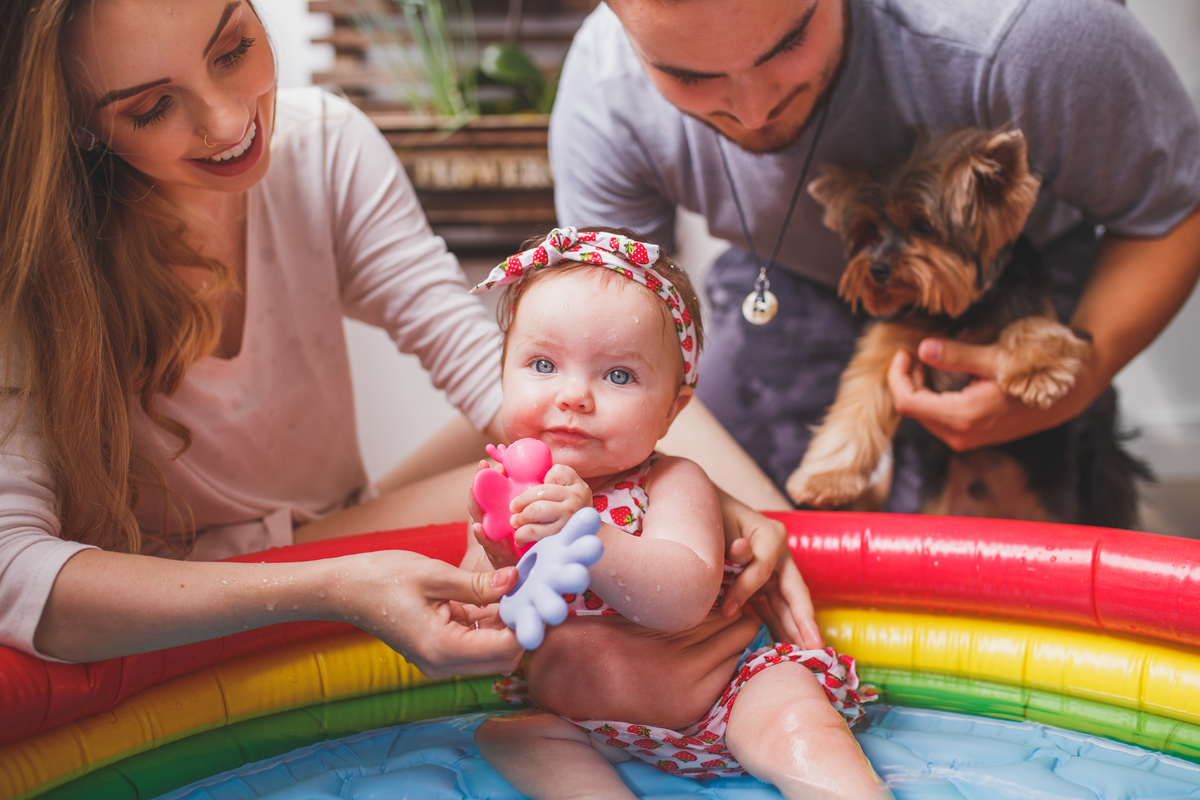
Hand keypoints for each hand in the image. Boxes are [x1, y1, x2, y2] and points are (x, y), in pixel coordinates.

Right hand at [338, 550, 522, 679]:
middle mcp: (442, 664)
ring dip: (504, 626)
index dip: (526, 625)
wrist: (344, 589)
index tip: (537, 597)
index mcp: (442, 649)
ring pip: (491, 653)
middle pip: (502, 659)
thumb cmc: (382, 577)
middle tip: (528, 592)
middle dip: (519, 628)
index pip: (504, 650)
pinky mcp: (436, 652)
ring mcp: (438, 661)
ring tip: (511, 590)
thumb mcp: (435, 574)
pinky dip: (487, 625)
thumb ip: (478, 584)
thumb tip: (515, 580)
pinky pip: (474, 644)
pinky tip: (491, 595)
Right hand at [469, 461, 521, 568]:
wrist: (521, 569)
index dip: (489, 474)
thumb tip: (542, 473)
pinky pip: (487, 542)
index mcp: (497, 512)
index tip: (492, 460)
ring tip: (475, 488)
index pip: (491, 489)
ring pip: (479, 516)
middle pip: (481, 498)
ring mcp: (489, 535)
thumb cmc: (526, 541)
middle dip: (480, 482)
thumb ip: (527, 500)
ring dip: (476, 502)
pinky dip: (481, 535)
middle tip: (484, 466)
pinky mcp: (494, 551)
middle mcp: (490, 521)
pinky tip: (478, 527)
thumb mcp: (527, 518)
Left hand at [509, 464, 591, 548]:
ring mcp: (571, 516)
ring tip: (515, 522)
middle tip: (514, 509)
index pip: (554, 472)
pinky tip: (520, 537)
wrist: (584, 536)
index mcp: (575, 483)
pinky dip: (524, 534)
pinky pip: (537, 531)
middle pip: (540, 492)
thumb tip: (503, 469)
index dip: (541, 476)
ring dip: (521, 517)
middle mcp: (576, 497)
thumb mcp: (562, 489)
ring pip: (537, 510)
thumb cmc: (566, 509)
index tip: (529, 489)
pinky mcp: (563, 534)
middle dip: (522, 501)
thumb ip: (543, 477)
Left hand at [717, 492, 822, 648]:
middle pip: (794, 594)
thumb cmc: (711, 517)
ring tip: (806, 659)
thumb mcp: (722, 528)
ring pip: (787, 607)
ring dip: (795, 632)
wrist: (701, 511)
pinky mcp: (764, 586)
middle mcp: (780, 556)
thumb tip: (741, 551)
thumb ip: (733, 546)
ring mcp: (774, 573)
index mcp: (772, 536)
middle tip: (816, 650)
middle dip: (805, 624)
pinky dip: (778, 629)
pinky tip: (785, 649)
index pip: (763, 570)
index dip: (745, 590)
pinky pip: (773, 610)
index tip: (726, 610)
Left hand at [889, 339, 1093, 451]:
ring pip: (925, 417)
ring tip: (925, 364)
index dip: (897, 377)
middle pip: (913, 410)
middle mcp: (962, 435)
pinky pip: (939, 420)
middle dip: (907, 382)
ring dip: (919, 390)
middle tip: (913, 354)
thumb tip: (923, 348)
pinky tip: (940, 379)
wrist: (1068, 394)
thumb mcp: (995, 358)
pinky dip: (932, 399)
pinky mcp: (973, 437)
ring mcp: (967, 439)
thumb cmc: (1035, 371)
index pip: (908, 403)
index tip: (903, 353)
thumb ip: (956, 355)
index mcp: (963, 416)